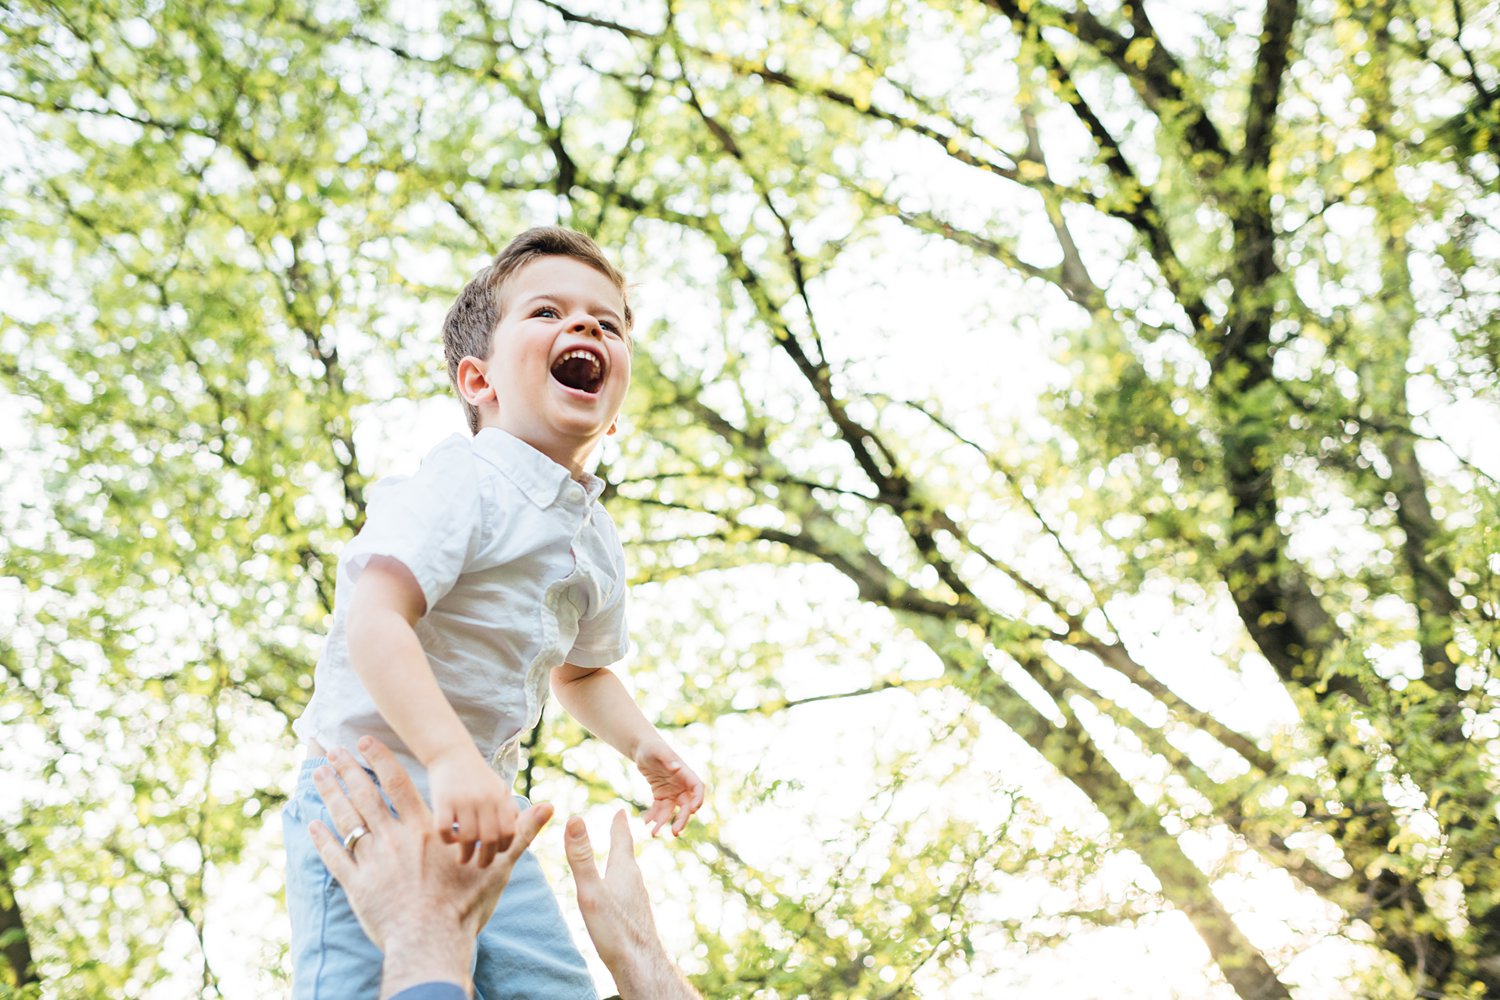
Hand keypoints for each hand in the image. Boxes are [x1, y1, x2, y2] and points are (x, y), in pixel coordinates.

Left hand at [307, 738, 553, 995]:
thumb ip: (521, 834)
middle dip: (346, 771)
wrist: (432, 944)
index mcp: (423, 831)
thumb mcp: (499, 867)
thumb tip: (550, 807)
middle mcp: (394, 840)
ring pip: (345, 820)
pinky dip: (321, 838)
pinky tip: (310, 823)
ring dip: (329, 795)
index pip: (397, 785)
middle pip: (364, 796)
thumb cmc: (464, 908)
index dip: (379, 760)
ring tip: (316, 774)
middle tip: (328, 751)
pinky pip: (334, 856)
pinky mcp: (356, 887)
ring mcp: (372, 862)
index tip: (362, 740)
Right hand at [427, 743, 518, 865]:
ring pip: (469, 837)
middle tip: (480, 865)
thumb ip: (507, 809)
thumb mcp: (498, 787)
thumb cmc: (477, 775)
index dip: (504, 846)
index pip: (510, 830)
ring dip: (466, 854)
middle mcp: (485, 799)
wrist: (452, 752)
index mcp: (500, 797)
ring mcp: (464, 800)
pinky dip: (447, 840)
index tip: (496, 853)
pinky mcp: (443, 801)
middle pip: (491, 837)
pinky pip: (446, 830)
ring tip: (463, 859)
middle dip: (486, 857)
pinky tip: (449, 841)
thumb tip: (516, 832)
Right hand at [565, 810, 701, 999]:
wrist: (640, 964)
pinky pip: (628, 890)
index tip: (620, 810)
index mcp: (624, 870)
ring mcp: (637, 899)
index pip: (621, 840)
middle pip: (626, 854)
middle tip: (619, 826)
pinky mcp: (636, 915)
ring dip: (622, 860)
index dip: (618, 824)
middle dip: (620, 840)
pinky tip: (619, 895)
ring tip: (618, 856)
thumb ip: (581, 857)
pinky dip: (621, 881)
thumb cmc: (614, 929)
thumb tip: (574, 819)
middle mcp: (634, 881)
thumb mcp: (591, 890)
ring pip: (629, 873)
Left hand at [633, 738, 704, 836]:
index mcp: (685, 773)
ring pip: (671, 811)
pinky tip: (646, 822)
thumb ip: (668, 759)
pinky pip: (659, 809)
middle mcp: (681, 785)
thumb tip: (677, 767)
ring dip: (664, 822)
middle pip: (686, 805)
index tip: (693, 810)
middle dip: (682, 819)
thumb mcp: (658, 751)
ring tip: (654, 833)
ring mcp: (671, 792)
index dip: (698, 799)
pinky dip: (653, 816)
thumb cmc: (652, 747)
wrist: (642, 749)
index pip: (697, 788)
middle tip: (675, 832)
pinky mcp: (661, 795)